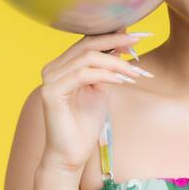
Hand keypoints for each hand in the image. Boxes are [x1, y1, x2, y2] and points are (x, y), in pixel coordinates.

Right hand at [37, 29, 150, 172]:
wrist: (71, 154)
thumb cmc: (85, 124)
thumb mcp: (101, 90)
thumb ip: (107, 69)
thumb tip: (122, 45)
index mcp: (62, 66)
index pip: (87, 42)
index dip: (112, 36)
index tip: (136, 35)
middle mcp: (52, 69)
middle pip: (86, 45)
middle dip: (116, 41)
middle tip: (139, 40)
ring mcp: (49, 80)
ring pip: (86, 58)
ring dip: (115, 62)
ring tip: (135, 71)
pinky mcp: (51, 92)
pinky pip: (82, 75)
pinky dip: (105, 74)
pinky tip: (122, 80)